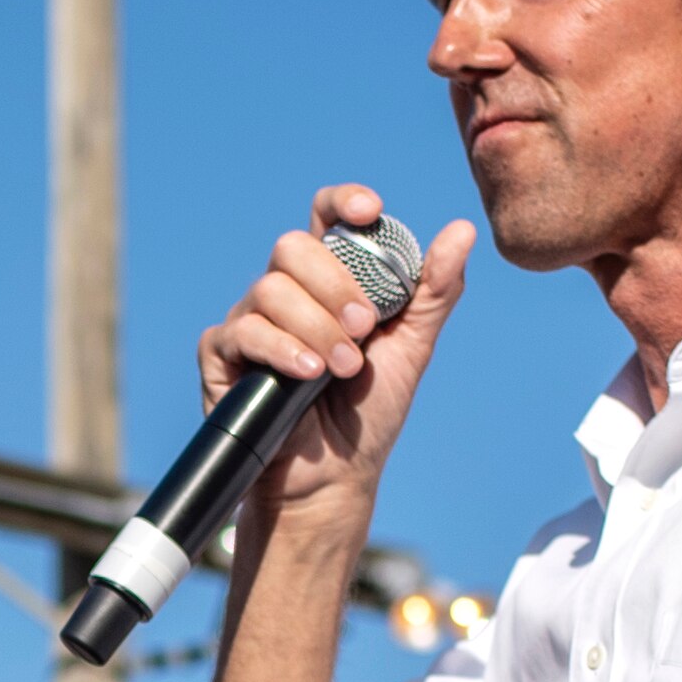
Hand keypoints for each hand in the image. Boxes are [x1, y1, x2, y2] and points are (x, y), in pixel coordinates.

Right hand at [195, 188, 478, 536]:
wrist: (333, 478)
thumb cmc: (367, 413)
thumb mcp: (411, 349)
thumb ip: (432, 292)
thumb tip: (460, 231)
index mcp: (328, 281)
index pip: (326, 219)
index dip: (343, 203)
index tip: (369, 211)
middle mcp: (285, 293)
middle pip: (293, 247)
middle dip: (334, 284)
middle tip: (364, 327)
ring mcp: (249, 321)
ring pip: (270, 289)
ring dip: (315, 327)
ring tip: (343, 368)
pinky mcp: (221, 356)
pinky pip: (243, 332)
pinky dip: (280, 349)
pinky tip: (307, 374)